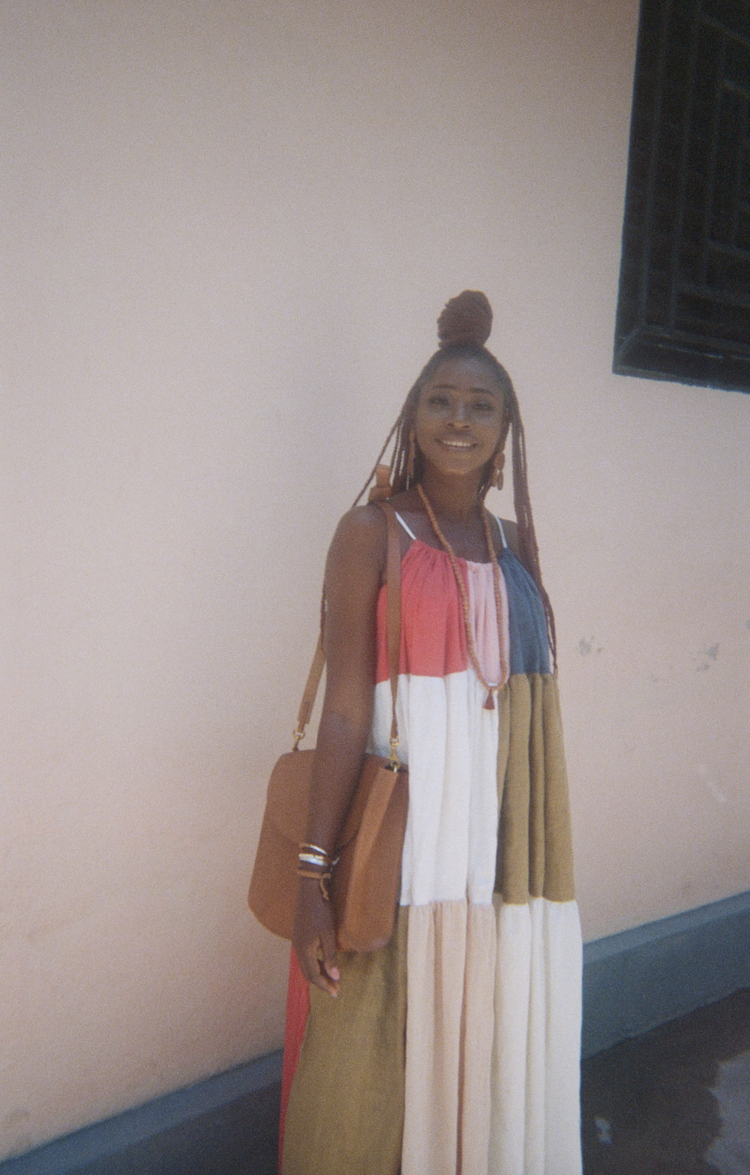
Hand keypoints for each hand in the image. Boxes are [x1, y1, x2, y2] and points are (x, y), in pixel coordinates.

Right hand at [292, 877, 339, 997]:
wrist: (309, 891)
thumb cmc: (321, 911)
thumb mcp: (328, 934)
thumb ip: (330, 956)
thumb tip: (335, 977)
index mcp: (304, 950)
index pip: (313, 975)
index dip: (325, 985)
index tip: (336, 993)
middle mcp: (298, 948)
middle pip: (308, 972)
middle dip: (321, 982)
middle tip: (335, 989)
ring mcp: (297, 941)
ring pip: (306, 965)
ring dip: (318, 973)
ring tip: (331, 978)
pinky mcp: (299, 935)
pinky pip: (306, 956)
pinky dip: (315, 963)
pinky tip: (323, 962)